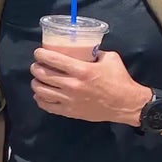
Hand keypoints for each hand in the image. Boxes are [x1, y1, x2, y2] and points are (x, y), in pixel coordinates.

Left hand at [30, 46, 149, 123]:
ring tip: (37, 79)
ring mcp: (69, 100)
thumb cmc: (119, 79)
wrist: (126, 104)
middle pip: (43, 75)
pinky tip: (40, 95)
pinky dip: (40, 99)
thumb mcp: (110, 58)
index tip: (38, 52)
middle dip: (35, 68)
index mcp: (82, 70)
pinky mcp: (69, 111)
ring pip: (41, 91)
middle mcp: (72, 85)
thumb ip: (95, 52)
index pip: (54, 60)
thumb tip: (84, 49)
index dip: (41, 54)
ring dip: (35, 83)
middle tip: (36, 65)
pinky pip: (47, 106)